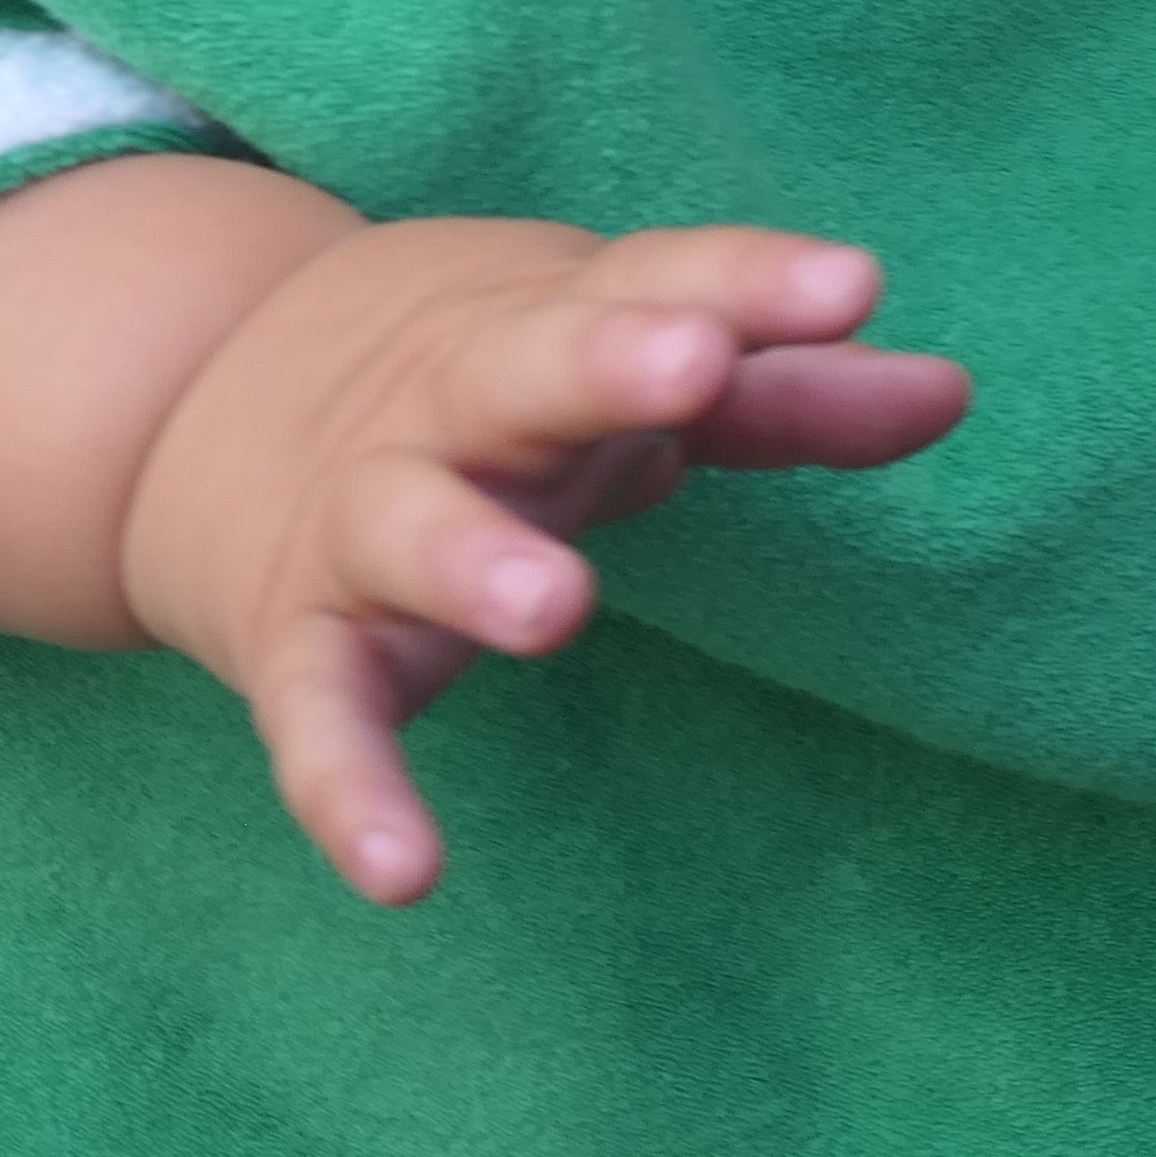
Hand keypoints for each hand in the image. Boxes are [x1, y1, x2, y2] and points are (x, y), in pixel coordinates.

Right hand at [114, 218, 968, 903]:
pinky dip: (348, 790)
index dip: (751, 284)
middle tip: (692, 368)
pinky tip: (404, 874)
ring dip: (475, 557)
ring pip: (409, 526)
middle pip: (524, 370)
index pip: (659, 282)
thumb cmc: (490, 392)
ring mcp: (367, 517)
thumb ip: (783, 394)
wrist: (204, 396)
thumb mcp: (623, 375)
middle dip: (604, 365)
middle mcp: (452, 405)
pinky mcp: (300, 640)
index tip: (852, 285)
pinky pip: (319, 716)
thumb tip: (952, 390)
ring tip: (555, 608)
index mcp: (547, 324)